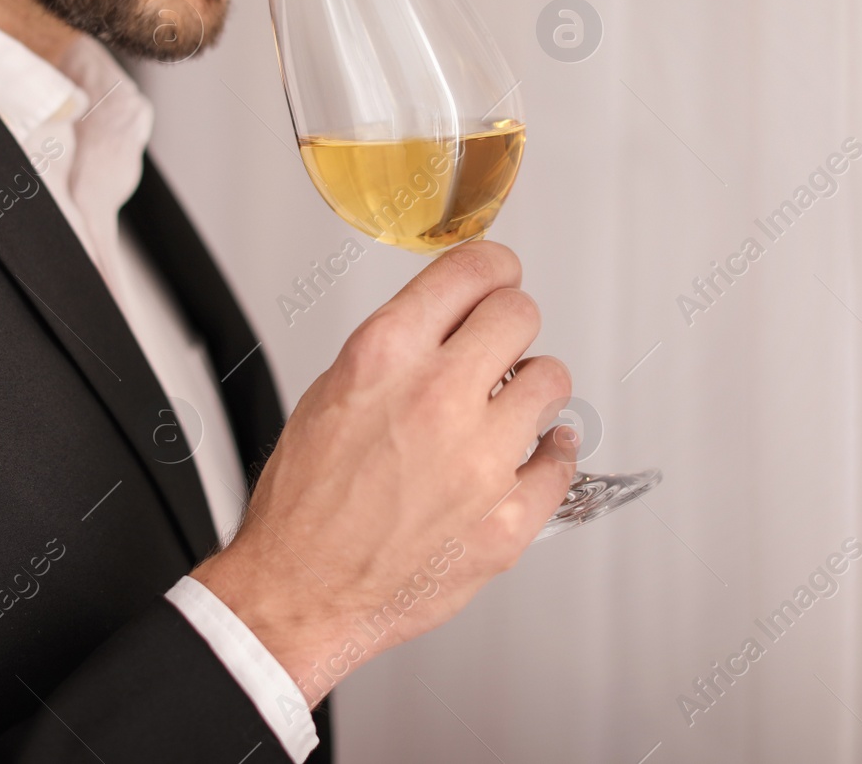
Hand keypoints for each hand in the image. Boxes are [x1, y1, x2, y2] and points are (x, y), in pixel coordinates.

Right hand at [191, 240, 575, 704]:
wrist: (300, 592)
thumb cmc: (305, 504)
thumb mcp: (330, 392)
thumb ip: (397, 349)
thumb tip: (449, 319)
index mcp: (386, 356)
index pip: (472, 270)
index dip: (493, 268)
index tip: (499, 276)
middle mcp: (438, 398)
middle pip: (520, 314)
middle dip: (508, 325)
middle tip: (498, 348)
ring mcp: (481, 461)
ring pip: (551, 380)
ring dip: (529, 389)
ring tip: (503, 411)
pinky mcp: (508, 519)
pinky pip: (561, 460)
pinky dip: (549, 455)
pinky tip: (527, 456)